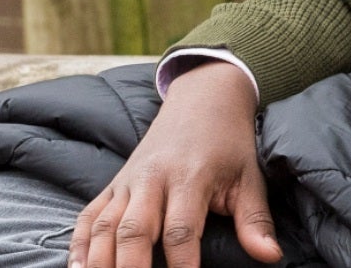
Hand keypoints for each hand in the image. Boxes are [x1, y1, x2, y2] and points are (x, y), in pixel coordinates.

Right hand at [73, 64, 278, 267]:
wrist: (203, 99)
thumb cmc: (228, 144)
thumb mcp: (249, 177)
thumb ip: (255, 220)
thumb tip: (270, 257)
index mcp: (190, 177)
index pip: (181, 230)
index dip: (182, 267)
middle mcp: (153, 178)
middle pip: (134, 231)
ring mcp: (128, 180)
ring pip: (105, 226)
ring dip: (99, 261)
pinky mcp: (114, 183)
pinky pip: (89, 215)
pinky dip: (79, 243)